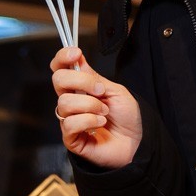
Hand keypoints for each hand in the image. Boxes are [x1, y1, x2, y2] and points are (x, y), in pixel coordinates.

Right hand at [50, 46, 142, 168]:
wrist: (138, 141)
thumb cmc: (128, 116)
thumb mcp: (115, 90)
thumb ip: (95, 78)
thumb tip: (77, 61)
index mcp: (80, 87)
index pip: (60, 68)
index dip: (62, 57)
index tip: (76, 54)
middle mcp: (72, 101)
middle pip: (58, 80)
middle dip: (81, 81)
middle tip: (101, 90)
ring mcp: (69, 119)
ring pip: (64, 102)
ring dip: (90, 105)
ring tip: (105, 113)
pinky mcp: (71, 138)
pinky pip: (70, 123)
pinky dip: (89, 121)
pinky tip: (100, 124)